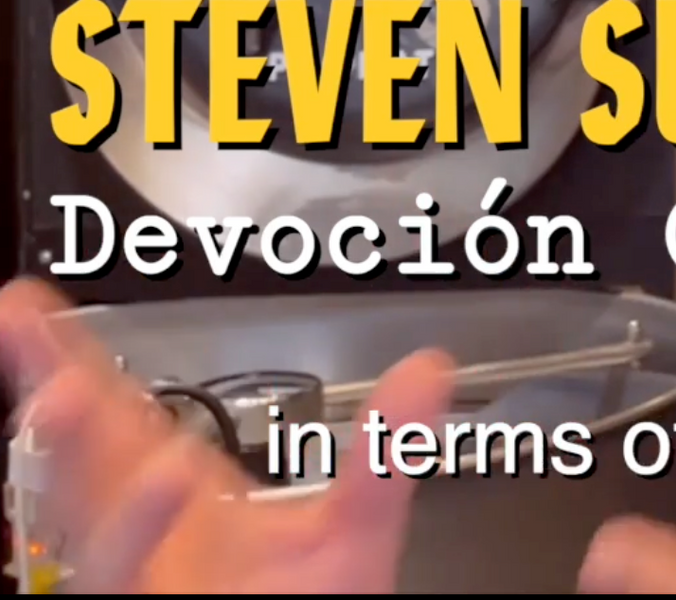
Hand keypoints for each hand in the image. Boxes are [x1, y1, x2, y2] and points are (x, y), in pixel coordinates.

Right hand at [0, 277, 454, 592]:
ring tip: (77, 399)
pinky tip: (166, 477)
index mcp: (184, 497)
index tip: (33, 309)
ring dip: (96, 463)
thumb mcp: (356, 528)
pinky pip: (126, 581)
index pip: (116, 420)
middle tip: (43, 351)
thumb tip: (430, 368)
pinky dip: (140, 530)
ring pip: (99, 530)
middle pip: (87, 468)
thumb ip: (384, 452)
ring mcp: (143, 579)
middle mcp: (152, 538)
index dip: (70, 361)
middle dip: (60, 408)